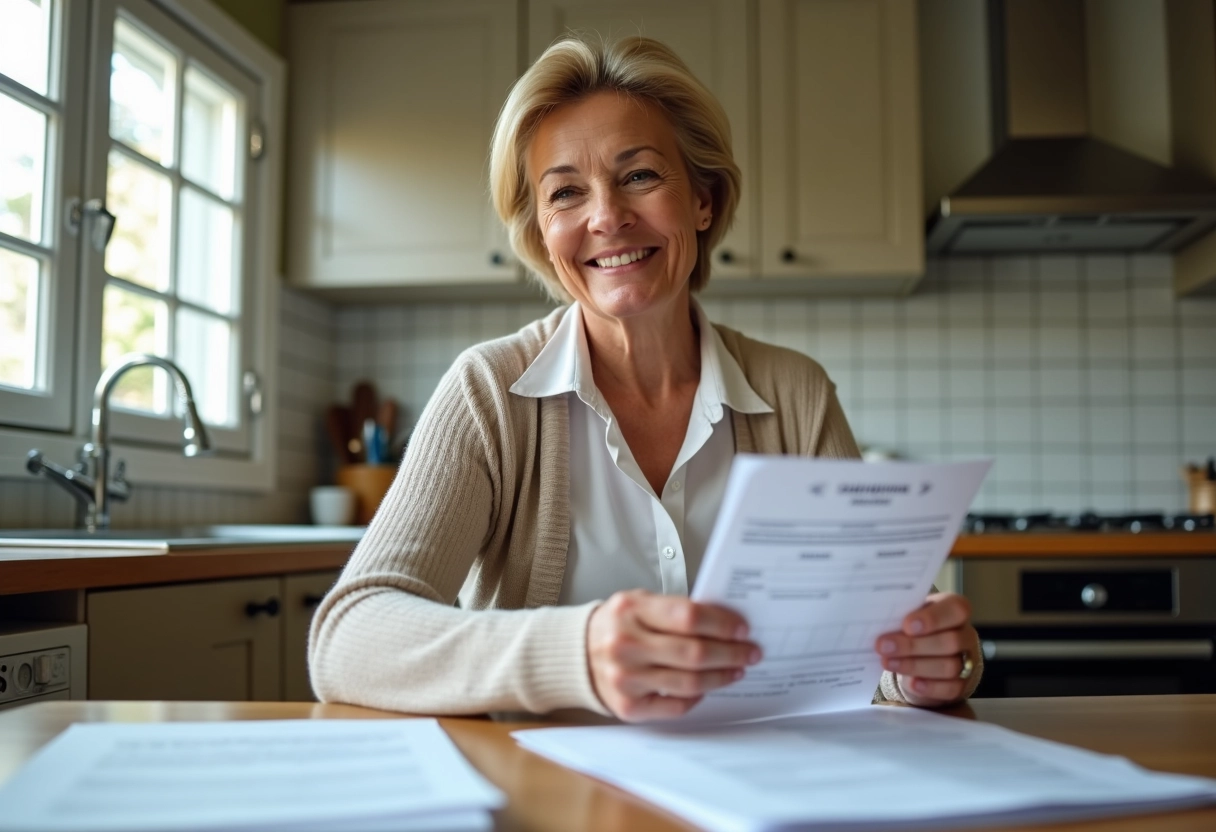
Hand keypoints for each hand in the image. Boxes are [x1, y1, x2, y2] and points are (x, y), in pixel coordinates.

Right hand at [586, 589, 761, 721]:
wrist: (576, 654)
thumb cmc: (617, 625)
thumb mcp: (639, 603)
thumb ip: (675, 611)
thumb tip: (726, 624)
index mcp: (630, 610)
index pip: (688, 616)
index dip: (722, 624)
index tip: (742, 629)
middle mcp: (625, 644)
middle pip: (694, 653)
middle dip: (731, 653)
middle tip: (750, 652)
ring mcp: (625, 678)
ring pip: (690, 682)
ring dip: (721, 677)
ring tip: (736, 670)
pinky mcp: (628, 706)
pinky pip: (676, 705)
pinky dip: (697, 697)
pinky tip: (706, 687)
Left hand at [874, 592, 978, 706]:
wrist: (924, 653)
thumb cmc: (916, 627)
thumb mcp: (911, 615)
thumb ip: (903, 615)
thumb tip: (879, 619)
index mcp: (955, 610)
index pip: (955, 609)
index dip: (933, 618)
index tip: (907, 625)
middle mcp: (966, 634)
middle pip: (950, 642)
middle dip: (914, 645)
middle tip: (884, 646)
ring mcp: (968, 661)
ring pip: (949, 666)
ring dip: (915, 665)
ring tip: (889, 663)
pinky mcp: (962, 685)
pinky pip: (951, 688)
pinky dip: (930, 687)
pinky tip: (912, 684)